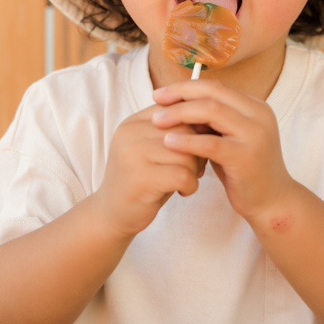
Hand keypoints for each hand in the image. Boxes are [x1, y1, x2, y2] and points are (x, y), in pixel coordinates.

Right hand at [93, 105, 204, 237]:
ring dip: (195, 170)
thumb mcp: (155, 150)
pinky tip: (183, 191)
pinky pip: (182, 175)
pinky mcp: (140, 179)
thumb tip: (211, 120)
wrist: (111, 214)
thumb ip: (175, 132)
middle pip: (185, 130)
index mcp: (134, 122)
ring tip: (186, 180)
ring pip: (186, 153)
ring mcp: (133, 155)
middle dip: (198, 150)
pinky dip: (191, 185)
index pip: (175, 109)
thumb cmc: (143, 180)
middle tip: (194, 168)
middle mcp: (130, 133)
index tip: (196, 147)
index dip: (194, 128)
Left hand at [151, 79, 295, 221]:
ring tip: (157, 120)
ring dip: (180, 113)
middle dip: (181, 94)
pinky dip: (187, 141)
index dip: (186, 87)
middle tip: (155, 99)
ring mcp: (255, 135)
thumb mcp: (228, 138)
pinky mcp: (247, 157)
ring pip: (212, 112)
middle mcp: (258, 115)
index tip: (161, 93)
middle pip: (213, 92)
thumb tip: (176, 103)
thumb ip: (211, 121)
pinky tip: (169, 142)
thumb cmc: (244, 170)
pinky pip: (211, 143)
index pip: (216, 86)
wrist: (271, 202)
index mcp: (254, 106)